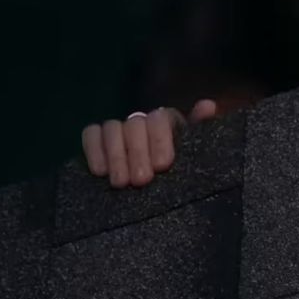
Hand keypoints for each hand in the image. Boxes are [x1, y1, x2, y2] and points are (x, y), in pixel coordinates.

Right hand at [80, 99, 217, 188]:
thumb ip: (202, 128)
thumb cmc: (183, 168)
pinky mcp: (96, 140)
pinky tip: (99, 172)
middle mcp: (141, 121)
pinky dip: (93, 149)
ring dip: (115, 155)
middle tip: (141, 180)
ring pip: (112, 128)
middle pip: (134, 125)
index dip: (160, 140)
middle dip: (137, 153)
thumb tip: (208, 106)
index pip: (161, 118)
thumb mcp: (197, 150)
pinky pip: (90, 134)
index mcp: (167, 121)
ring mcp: (117, 130)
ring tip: (121, 183)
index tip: (162, 165)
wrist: (161, 193)